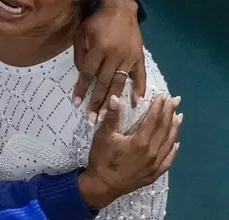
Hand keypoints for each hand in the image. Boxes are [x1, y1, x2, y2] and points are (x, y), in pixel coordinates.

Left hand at [74, 0, 145, 120]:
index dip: (82, 89)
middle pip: (104, 83)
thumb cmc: (97, 21)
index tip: (77, 103)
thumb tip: (82, 74)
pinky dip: (139, 89)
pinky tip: (137, 102)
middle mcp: (115, 55)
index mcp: (99, 49)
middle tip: (91, 119)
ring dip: (113, 101)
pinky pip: (140, 75)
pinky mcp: (139, 57)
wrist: (120, 8)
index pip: (88, 74)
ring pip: (120, 83)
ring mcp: (129, 57)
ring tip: (107, 115)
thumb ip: (80, 53)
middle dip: (97, 102)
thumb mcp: (81, 32)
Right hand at [78, 94, 182, 208]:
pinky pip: (168, 160)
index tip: (164, 96)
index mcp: (140, 142)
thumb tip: (116, 97)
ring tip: (179, 117)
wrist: (103, 185)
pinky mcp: (154, 173)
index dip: (159, 107)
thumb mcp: (103, 136)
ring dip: (175, 129)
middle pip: (164, 129)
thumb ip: (111, 117)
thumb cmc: (102, 159)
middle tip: (176, 100)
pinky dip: (173, 150)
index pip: (153, 120)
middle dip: (170, 113)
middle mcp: (152, 152)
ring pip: (168, 143)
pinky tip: (176, 143)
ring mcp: (155, 164)